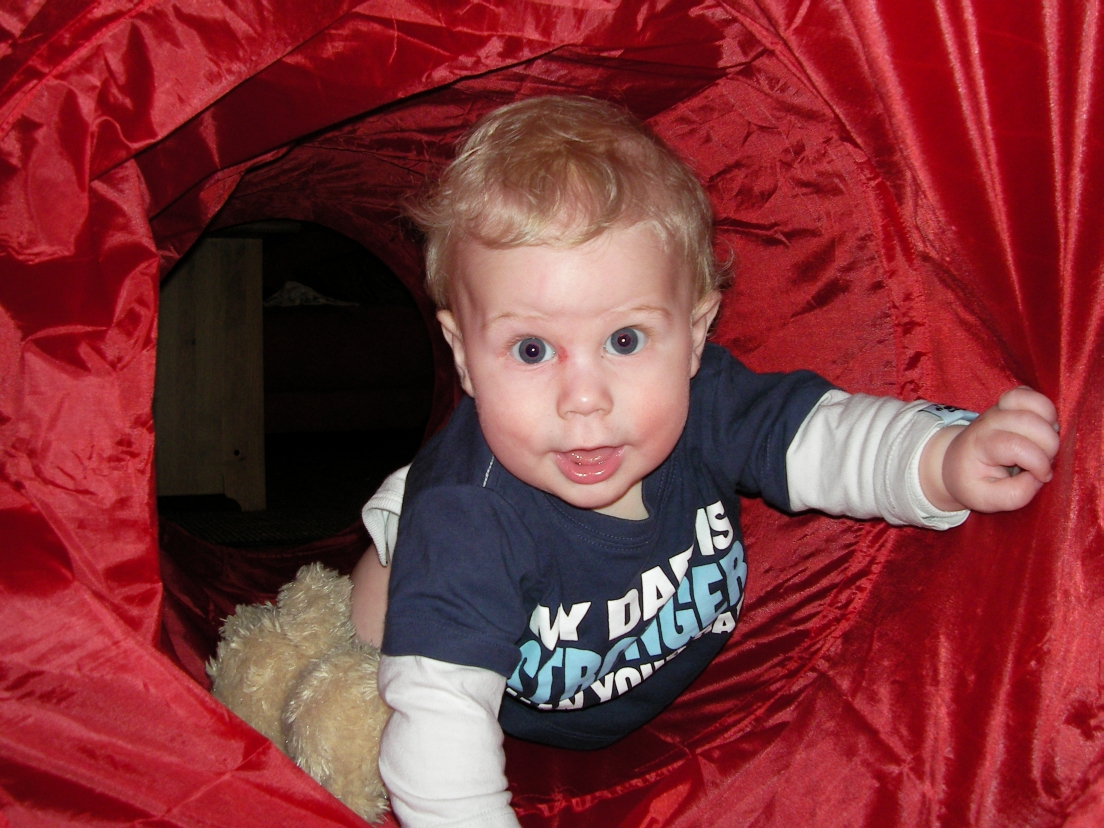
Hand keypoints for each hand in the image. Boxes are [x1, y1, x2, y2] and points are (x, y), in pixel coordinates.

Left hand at [920, 387, 1059, 512]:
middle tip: (1040, 462)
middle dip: (1048, 448)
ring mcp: (999, 408)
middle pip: (1032, 424)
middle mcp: (990, 421)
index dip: (1038, 464)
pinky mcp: (1008, 401)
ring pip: (1038, 405)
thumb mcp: (987, 500)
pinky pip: (1032, 394)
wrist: (954, 462)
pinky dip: (1045, 409)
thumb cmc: (972, 481)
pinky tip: (1041, 428)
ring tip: (1042, 446)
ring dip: (1050, 429)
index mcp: (981, 445)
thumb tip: (1041, 475)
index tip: (1039, 477)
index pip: (1018, 446)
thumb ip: (1016, 494)